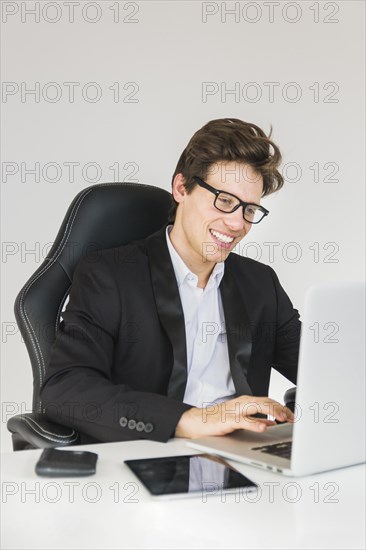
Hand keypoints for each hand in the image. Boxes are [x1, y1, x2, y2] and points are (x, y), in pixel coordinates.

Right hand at [175, 395, 293, 438]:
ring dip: (272, 412)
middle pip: (266, 402)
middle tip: (292, 418)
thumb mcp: (241, 419)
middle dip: (281, 409)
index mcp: (246, 402)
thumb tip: (271, 422)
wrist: (198, 421)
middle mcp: (242, 403)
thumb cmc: (218, 420)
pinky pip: (244, 421)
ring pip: (257, 407)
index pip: (269, 401)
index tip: (292, 416)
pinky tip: (264, 427)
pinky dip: (255, 423)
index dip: (282, 408)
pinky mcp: (229, 420)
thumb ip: (256, 420)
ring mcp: (236, 410)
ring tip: (284, 418)